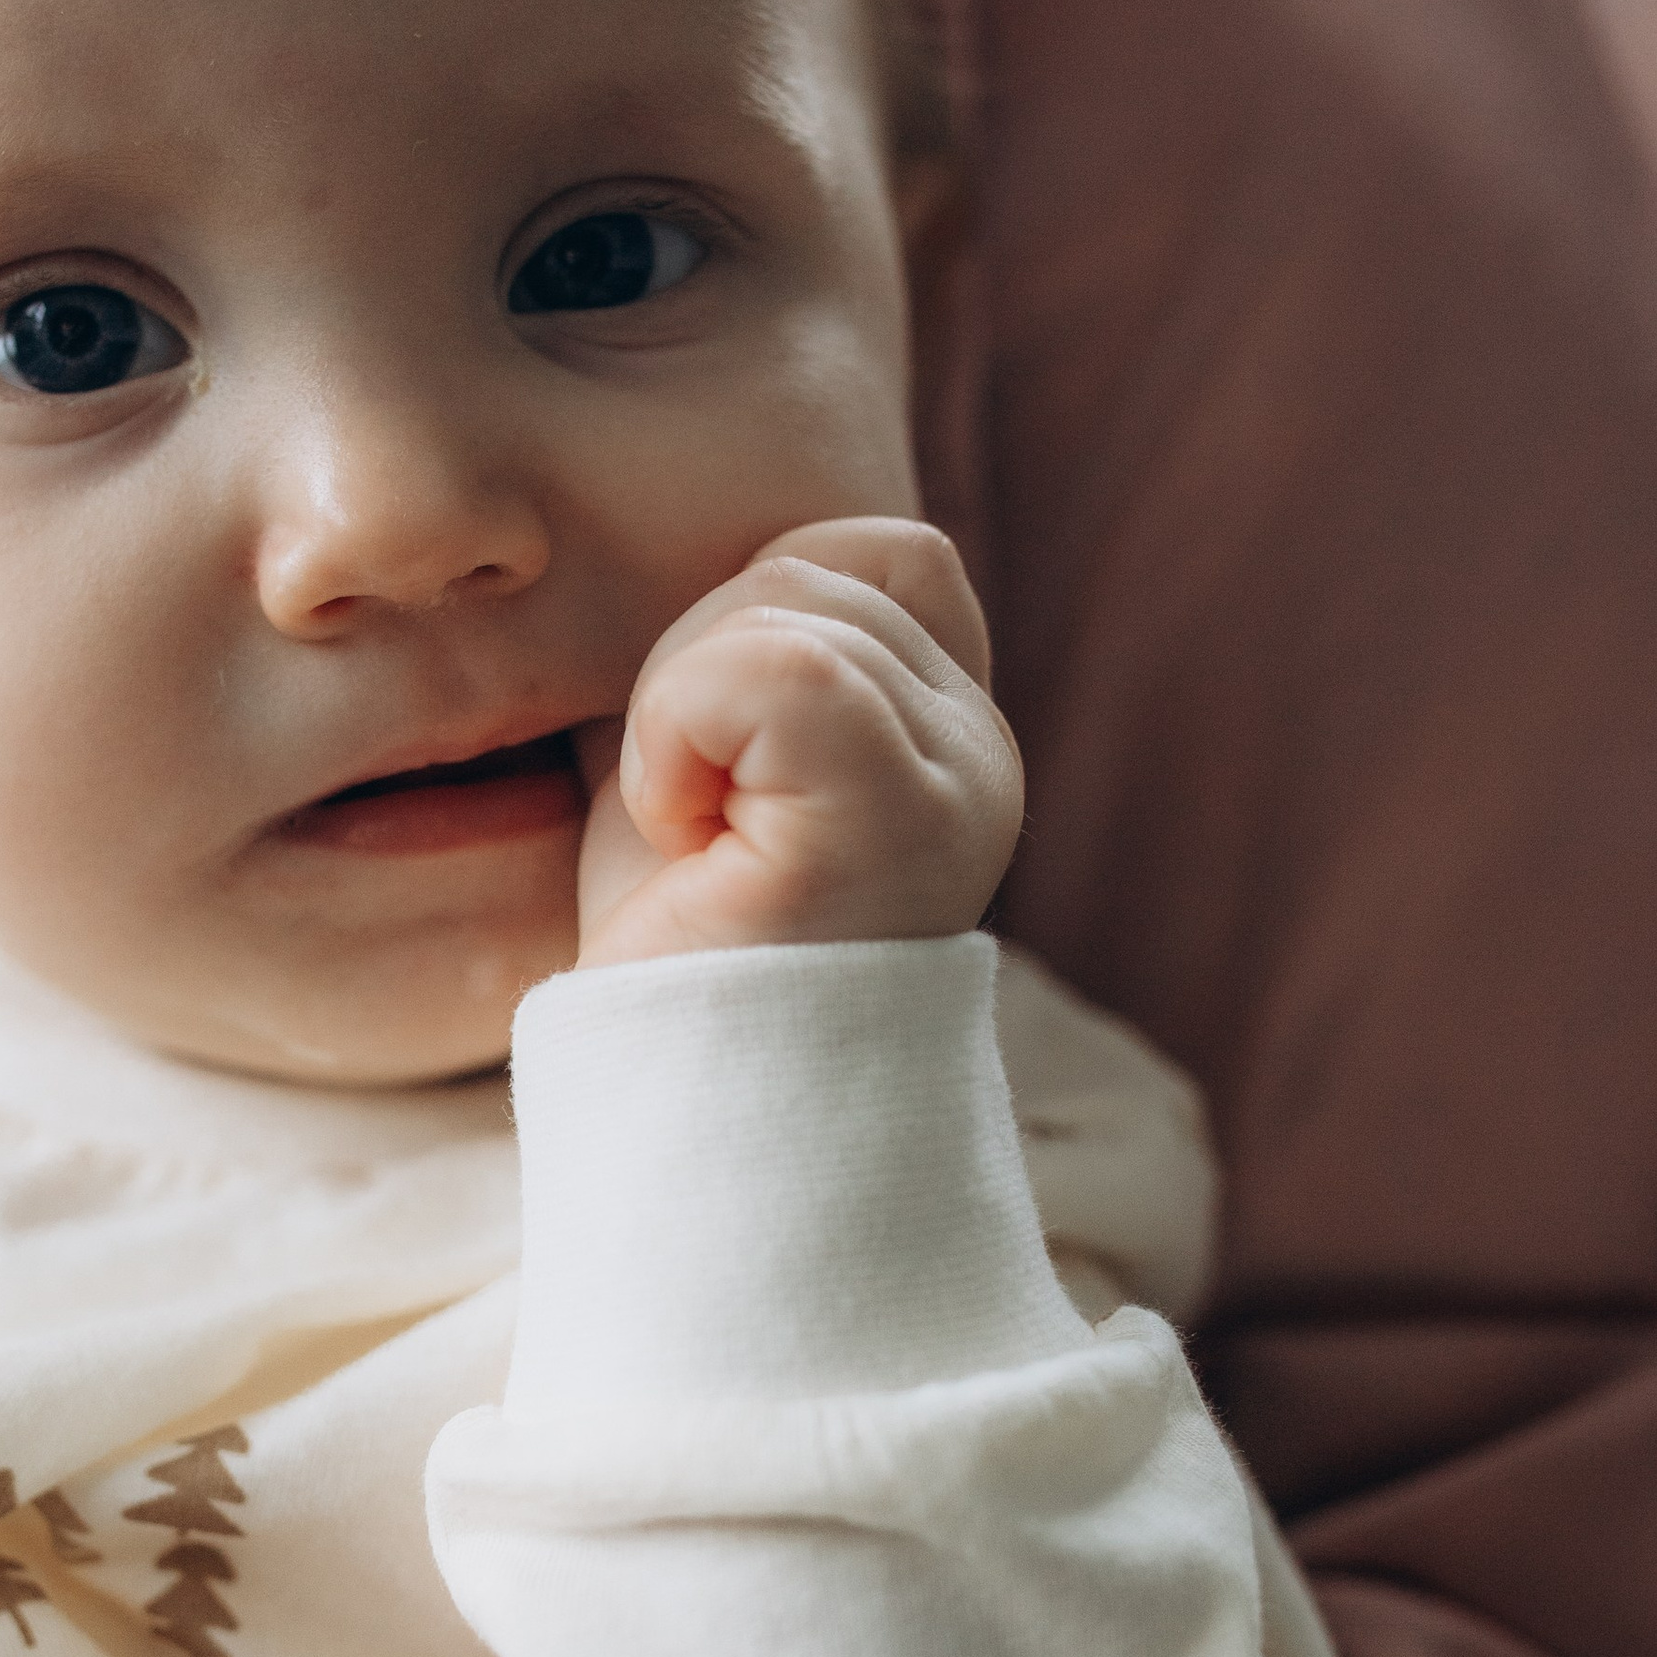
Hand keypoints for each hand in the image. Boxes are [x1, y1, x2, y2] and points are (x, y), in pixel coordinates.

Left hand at [575, 518, 1021, 970]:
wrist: (683, 1103)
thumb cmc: (681, 944)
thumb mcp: (715, 760)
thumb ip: (746, 660)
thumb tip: (684, 557)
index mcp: (950, 734)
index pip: (882, 553)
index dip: (756, 621)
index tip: (714, 763)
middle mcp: (981, 752)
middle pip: (809, 570)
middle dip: (692, 669)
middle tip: (689, 815)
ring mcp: (953, 782)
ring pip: (780, 609)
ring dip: (675, 713)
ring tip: (692, 833)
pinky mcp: (896, 814)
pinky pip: (771, 668)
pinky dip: (679, 734)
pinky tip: (682, 834)